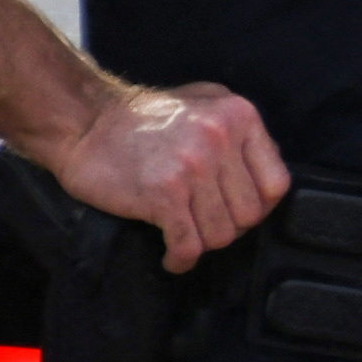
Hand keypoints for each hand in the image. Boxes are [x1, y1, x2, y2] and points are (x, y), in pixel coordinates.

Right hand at [52, 80, 288, 272]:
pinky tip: (173, 256)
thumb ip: (242, 132)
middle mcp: (220, 139)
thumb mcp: (206, 102)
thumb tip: (265, 171)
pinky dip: (181, 259)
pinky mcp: (163, 194)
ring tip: (186, 235)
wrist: (85, 120)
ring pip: (221, 234)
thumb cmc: (145, 116)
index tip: (238, 211)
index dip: (260, 207)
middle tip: (205, 224)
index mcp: (239, 116)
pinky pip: (188, 244)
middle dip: (228, 227)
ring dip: (202, 243)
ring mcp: (193, 167)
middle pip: (249, 215)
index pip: (276, 183)